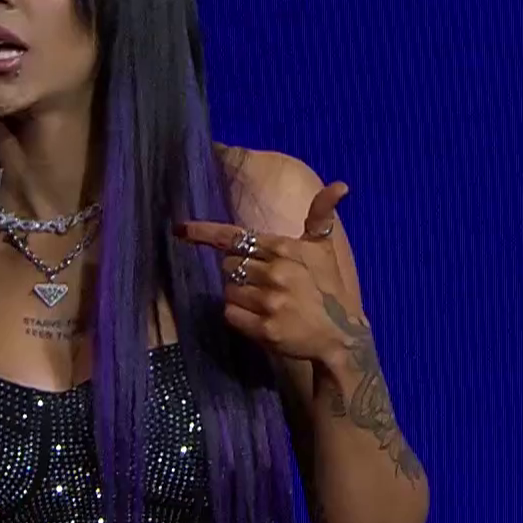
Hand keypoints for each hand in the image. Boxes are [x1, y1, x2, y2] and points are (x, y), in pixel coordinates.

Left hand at [174, 182, 354, 364]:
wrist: (341, 336)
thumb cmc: (329, 289)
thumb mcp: (325, 249)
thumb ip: (321, 215)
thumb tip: (340, 185)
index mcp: (285, 249)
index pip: (235, 236)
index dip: (204, 233)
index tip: (180, 229)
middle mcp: (276, 272)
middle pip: (228, 265)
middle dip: (238, 272)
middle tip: (261, 282)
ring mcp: (269, 302)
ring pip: (227, 290)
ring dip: (239, 296)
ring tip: (264, 302)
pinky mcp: (265, 329)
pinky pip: (230, 314)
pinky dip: (238, 316)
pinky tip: (259, 318)